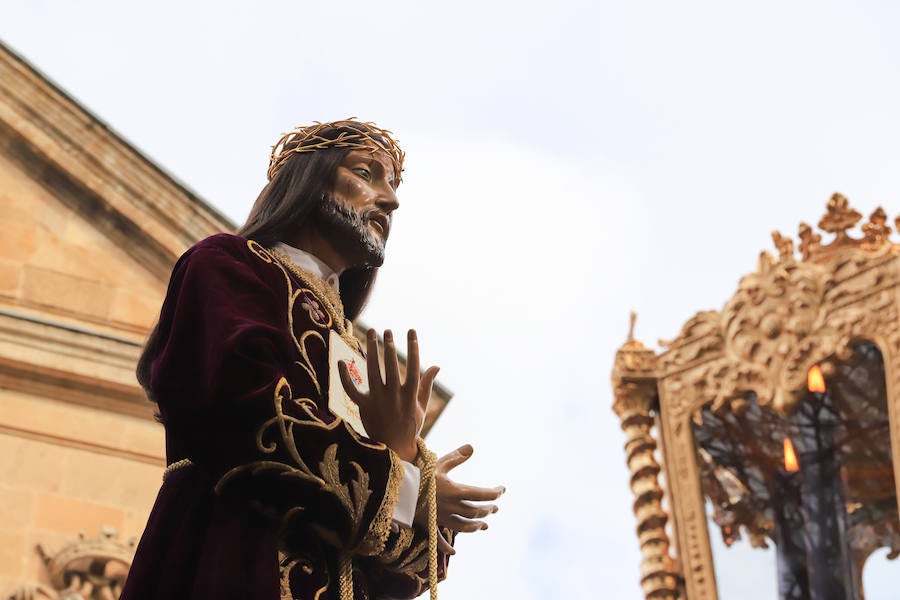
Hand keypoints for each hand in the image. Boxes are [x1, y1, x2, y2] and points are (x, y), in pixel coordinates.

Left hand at [339, 329, 438, 461]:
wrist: (393, 449)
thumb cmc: (409, 426)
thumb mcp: (421, 406)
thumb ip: (427, 385)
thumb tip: (436, 366)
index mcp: (410, 396)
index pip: (414, 367)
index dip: (413, 348)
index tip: (411, 331)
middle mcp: (394, 397)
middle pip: (392, 366)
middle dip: (390, 346)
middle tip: (387, 331)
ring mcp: (378, 401)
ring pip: (373, 372)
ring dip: (372, 351)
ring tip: (372, 333)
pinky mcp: (364, 407)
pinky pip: (351, 390)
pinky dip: (344, 377)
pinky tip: (341, 361)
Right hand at [417, 444, 504, 553]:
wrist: (399, 489)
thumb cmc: (420, 474)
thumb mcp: (439, 463)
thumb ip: (456, 457)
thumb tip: (472, 447)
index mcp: (456, 491)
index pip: (482, 494)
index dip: (494, 493)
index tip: (502, 490)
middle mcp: (451, 507)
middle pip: (475, 512)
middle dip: (486, 510)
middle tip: (494, 508)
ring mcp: (441, 518)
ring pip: (463, 526)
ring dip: (475, 526)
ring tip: (484, 526)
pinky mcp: (429, 524)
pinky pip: (439, 540)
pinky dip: (446, 547)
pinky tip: (454, 552)